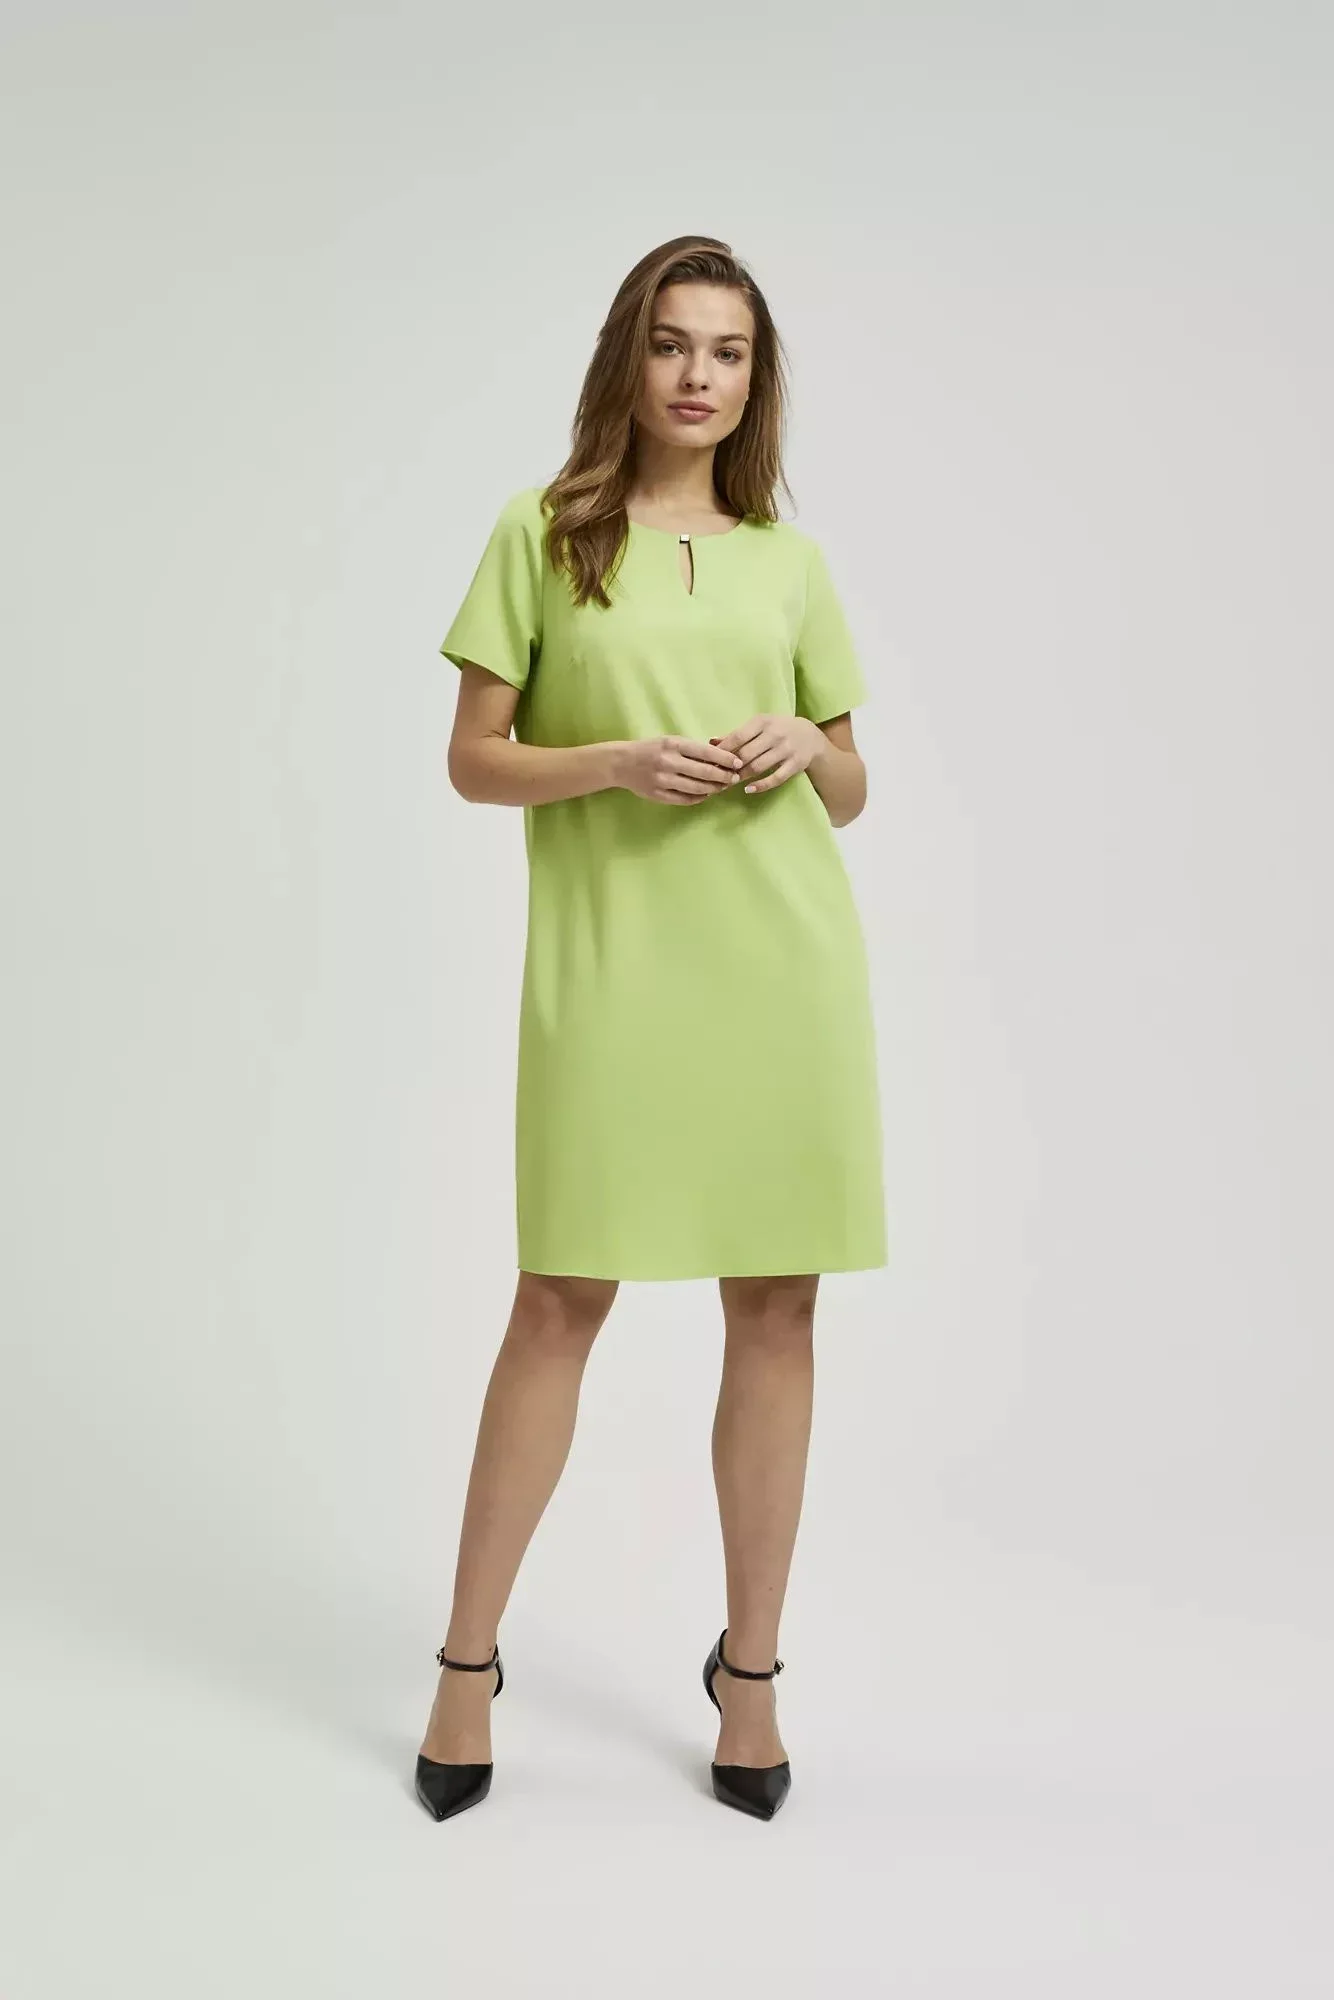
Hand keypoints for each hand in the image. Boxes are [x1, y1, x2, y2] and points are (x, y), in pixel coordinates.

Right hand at [615, 733, 744, 805]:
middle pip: (705, 772)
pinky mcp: (658, 795)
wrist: (621, 763)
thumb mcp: (670, 741)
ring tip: (722, 787)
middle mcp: (669, 762)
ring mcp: (663, 780)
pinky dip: (699, 798)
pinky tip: (705, 794)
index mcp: (673, 745)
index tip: (738, 763)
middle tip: (734, 779)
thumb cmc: (650, 749)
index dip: (726, 759)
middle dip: (724, 777)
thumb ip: (693, 749)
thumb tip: (721, 756)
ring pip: (697, 788)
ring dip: (713, 789)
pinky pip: (685, 800)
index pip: (707, 752)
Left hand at [711, 714, 825, 793]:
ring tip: (731, 782)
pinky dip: (760, 786)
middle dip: (730, 766)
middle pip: (746, 754)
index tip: (712, 760)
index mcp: (763, 721)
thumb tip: (712, 742)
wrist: (810, 736)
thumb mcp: (760, 725)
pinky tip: (748, 789)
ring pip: (758, 767)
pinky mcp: (795, 764)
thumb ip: (737, 734)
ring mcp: (786, 749)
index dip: (723, 750)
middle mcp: (775, 734)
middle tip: (719, 775)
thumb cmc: (777, 729)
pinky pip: (775, 778)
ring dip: (742, 776)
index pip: (738, 736)